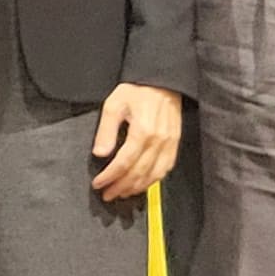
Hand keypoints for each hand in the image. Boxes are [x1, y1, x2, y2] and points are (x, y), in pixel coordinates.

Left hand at [91, 80, 184, 202]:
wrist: (162, 81)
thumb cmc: (136, 91)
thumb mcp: (113, 105)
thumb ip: (106, 130)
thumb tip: (100, 153)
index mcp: (142, 131)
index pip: (124, 162)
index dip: (110, 176)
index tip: (99, 184)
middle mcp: (158, 140)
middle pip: (139, 172)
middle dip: (121, 187)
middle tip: (108, 194)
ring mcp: (169, 143)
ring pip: (154, 174)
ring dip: (137, 187)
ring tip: (123, 193)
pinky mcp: (175, 143)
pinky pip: (166, 168)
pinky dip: (154, 180)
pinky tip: (143, 184)